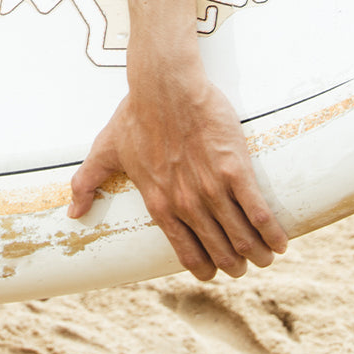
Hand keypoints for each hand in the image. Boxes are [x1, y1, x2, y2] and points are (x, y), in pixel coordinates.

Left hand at [68, 66, 288, 280]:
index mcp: (159, 203)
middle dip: (236, 264)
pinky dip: (273, 233)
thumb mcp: (106, 150)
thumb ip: (86, 183)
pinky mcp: (235, 169)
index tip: (215, 268)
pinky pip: (259, 213)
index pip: (188, 255)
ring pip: (243, 239)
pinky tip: (280, 242)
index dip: (205, 268)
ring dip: (258, 254)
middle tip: (245, 262)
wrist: (164, 85)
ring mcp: (211, 188)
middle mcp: (186, 203)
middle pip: (221, 253)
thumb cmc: (136, 116)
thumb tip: (72, 213)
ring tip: (266, 255)